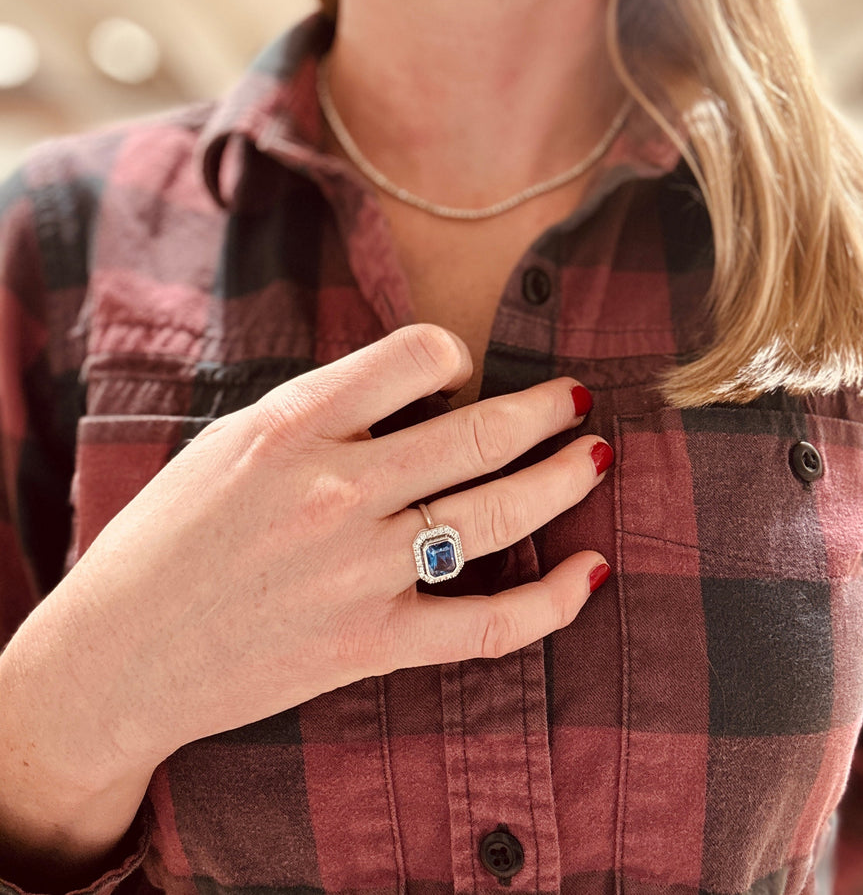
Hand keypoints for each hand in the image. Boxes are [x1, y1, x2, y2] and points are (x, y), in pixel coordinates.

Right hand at [0, 325, 611, 871]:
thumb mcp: (229, 444)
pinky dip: (553, 601)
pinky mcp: (371, 644)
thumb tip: (415, 396)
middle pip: (479, 435)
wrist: (120, 654)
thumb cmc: (167, 537)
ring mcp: (359, 571)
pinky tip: (591, 571)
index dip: (455, 354)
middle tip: (578, 400)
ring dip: (564, 479)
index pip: (413, 355)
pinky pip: (488, 624)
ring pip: (499, 516)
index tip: (464, 371)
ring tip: (596, 458)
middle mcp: (336, 491)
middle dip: (546, 410)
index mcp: (292, 426)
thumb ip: (320, 415)